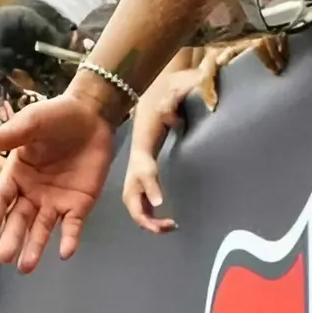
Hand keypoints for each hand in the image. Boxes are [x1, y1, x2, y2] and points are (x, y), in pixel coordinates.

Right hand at [0, 93, 115, 272]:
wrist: (92, 115)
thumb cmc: (57, 117)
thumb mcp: (30, 123)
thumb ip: (7, 135)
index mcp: (15, 175)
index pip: (0, 201)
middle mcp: (32, 193)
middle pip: (19, 220)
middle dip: (12, 238)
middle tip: (5, 258)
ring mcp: (55, 201)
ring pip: (42, 228)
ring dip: (35, 247)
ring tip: (27, 267)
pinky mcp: (79, 204)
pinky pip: (73, 225)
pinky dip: (69, 239)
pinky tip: (65, 252)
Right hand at [121, 143, 173, 234]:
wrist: (141, 155)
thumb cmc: (143, 164)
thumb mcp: (148, 175)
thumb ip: (153, 189)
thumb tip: (158, 204)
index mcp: (130, 199)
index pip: (139, 217)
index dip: (150, 224)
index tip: (164, 226)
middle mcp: (132, 204)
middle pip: (143, 221)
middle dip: (156, 227)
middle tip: (172, 226)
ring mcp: (137, 203)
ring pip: (146, 220)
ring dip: (158, 225)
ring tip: (172, 226)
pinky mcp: (143, 201)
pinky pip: (149, 215)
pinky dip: (158, 220)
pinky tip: (167, 221)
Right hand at [122, 62, 213, 236]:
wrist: (157, 90)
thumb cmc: (169, 88)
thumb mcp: (177, 85)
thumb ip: (182, 92)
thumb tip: (176, 112)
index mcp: (143, 139)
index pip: (142, 166)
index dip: (149, 184)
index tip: (161, 202)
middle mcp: (136, 158)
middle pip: (130, 192)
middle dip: (143, 213)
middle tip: (168, 224)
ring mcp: (139, 167)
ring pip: (134, 201)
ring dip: (146, 219)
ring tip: (170, 227)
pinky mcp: (146, 172)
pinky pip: (143, 199)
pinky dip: (151, 214)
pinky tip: (169, 220)